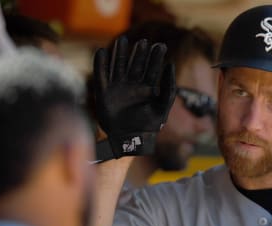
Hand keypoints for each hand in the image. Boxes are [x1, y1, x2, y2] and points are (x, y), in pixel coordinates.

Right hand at [93, 36, 175, 158]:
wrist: (129, 140)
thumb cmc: (149, 126)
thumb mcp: (162, 107)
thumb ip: (168, 88)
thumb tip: (171, 65)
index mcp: (147, 88)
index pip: (152, 68)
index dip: (155, 57)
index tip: (160, 46)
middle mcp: (133, 85)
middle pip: (136, 64)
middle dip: (139, 53)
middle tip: (143, 42)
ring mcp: (118, 88)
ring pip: (118, 65)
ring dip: (120, 53)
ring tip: (123, 40)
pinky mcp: (104, 92)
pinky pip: (101, 75)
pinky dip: (100, 63)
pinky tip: (102, 51)